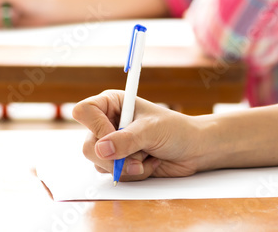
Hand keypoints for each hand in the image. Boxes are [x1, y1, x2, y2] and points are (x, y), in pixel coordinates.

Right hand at [72, 90, 202, 180]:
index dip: (96, 128)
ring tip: (148, 156)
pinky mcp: (119, 161)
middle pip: (88, 145)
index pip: (84, 112)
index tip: (115, 137)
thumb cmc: (176, 130)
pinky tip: (148, 163)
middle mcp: (108, 123)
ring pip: (99, 163)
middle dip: (115, 158)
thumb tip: (101, 149)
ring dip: (127, 166)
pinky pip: (112, 174)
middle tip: (136, 158)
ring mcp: (112, 144)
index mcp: (112, 103)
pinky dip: (132, 173)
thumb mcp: (152, 131)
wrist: (193, 150)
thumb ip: (127, 140)